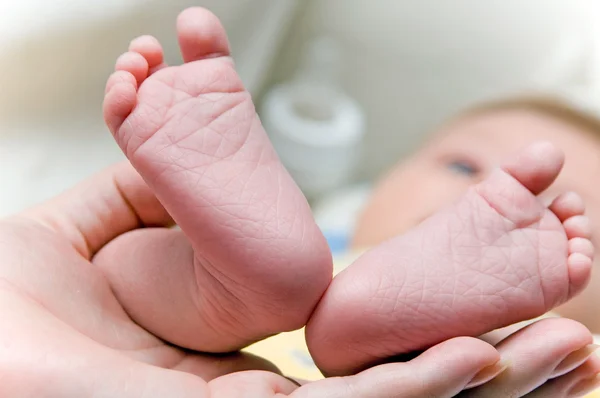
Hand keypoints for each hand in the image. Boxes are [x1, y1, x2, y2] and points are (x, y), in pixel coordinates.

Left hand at [0, 162, 596, 396]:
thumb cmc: (12, 301)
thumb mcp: (98, 224)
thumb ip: (154, 180)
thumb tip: (187, 128)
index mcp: (233, 362)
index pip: (356, 350)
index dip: (429, 327)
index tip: (492, 299)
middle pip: (392, 385)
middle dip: (484, 360)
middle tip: (565, 333)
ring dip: (473, 378)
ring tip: (550, 347)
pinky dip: (412, 393)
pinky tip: (468, 359)